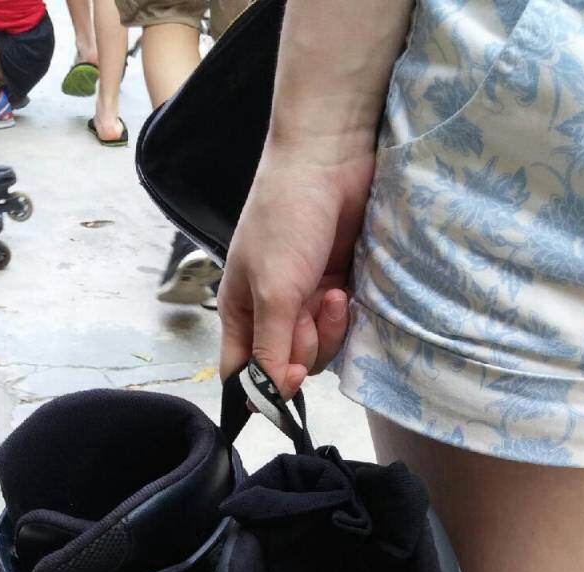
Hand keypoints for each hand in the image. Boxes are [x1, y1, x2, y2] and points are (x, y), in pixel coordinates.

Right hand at [218, 140, 375, 398]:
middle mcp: (269, 313)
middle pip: (285, 368)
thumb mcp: (272, 292)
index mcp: (240, 313)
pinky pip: (340, 329)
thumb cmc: (286, 219)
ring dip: (327, 331)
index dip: (261, 388)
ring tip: (333, 294)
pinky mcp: (335, 290)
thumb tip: (266, 399)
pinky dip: (343, 317)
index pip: (241, 372)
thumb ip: (270, 349)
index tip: (286, 382)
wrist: (329, 161)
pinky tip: (343, 288)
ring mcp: (304, 303)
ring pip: (317, 352)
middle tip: (310, 312)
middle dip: (303, 349)